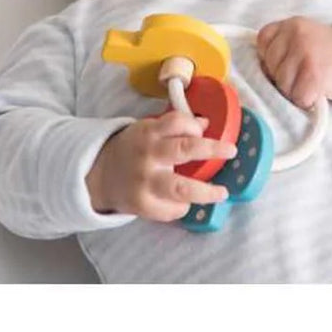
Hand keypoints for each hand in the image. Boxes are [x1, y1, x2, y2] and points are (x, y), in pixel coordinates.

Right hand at [86, 110, 236, 220]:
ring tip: (222, 193)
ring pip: (180, 188)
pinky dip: (182, 207)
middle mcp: (148, 155)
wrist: (100, 175)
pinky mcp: (142, 205)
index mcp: (149, 133)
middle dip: (210, 149)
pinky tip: (186, 204)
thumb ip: (174, 127)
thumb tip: (206, 123)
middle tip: (231, 151)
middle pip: (183, 149)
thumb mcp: (149, 130)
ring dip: (205, 192)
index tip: (203, 131)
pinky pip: (170, 210)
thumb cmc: (133, 149)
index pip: (176, 121)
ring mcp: (145, 182)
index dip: (194, 124)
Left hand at [256, 17, 331, 109]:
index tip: (291, 61)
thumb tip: (258, 73)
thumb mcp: (302, 38)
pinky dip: (307, 101)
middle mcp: (295, 34)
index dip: (273, 58)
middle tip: (304, 74)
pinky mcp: (314, 74)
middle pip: (269, 67)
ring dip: (295, 90)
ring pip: (281, 85)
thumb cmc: (328, 54)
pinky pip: (297, 97)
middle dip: (283, 76)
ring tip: (311, 82)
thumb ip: (280, 47)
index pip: (262, 43)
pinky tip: (318, 90)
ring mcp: (305, 53)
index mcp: (290, 24)